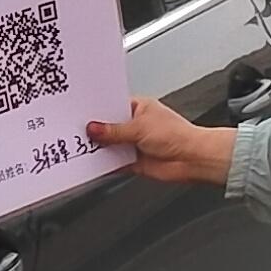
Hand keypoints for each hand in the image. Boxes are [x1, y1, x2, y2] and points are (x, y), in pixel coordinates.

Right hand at [86, 97, 233, 185]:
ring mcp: (135, 143)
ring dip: (100, 148)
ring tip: (81, 147)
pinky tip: (94, 163)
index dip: (98, 110)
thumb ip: (113, 131)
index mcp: (139, 108)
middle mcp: (136, 125)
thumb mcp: (139, 128)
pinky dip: (105, 164)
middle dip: (96, 131)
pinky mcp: (135, 161)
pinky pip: (115, 162)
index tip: (82, 112)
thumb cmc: (177, 136)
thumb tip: (93, 129)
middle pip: (109, 127)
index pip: (112, 106)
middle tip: (79, 131)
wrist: (192, 159)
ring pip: (111, 145)